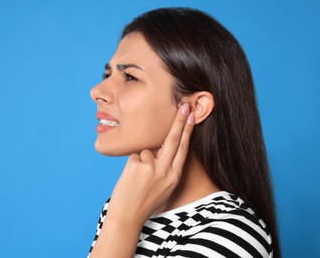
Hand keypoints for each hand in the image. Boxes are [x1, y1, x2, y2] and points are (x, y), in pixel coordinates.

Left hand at [107, 102, 194, 225]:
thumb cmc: (145, 200)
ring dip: (141, 160)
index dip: (188, 131)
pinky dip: (132, 163)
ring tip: (137, 179)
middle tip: (185, 105)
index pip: (183, 149)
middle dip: (180, 121)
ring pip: (147, 151)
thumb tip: (161, 147)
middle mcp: (165, 171)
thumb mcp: (164, 186)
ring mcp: (151, 168)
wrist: (127, 215)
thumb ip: (165, 167)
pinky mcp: (136, 165)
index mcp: (174, 176)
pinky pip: (135, 155)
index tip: (192, 117)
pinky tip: (131, 178)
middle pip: (174, 140)